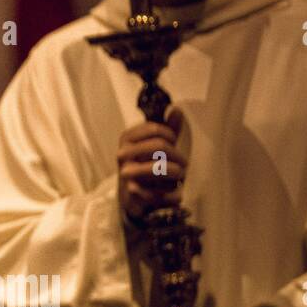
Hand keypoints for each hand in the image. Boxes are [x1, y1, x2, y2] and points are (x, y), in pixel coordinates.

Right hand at [117, 107, 186, 222]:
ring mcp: (127, 174)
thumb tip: (177, 109)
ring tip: (179, 178)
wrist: (130, 197)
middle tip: (183, 165)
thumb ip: (167, 128)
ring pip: (166, 169)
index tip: (172, 144)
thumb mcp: (154, 146)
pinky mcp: (134, 193)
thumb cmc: (145, 166)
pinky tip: (172, 194)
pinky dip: (175, 195)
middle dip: (179, 157)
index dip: (171, 136)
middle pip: (161, 146)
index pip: (156, 129)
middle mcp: (123, 155)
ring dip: (179, 174)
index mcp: (126, 138)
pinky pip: (167, 190)